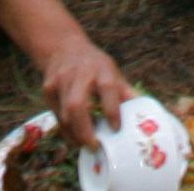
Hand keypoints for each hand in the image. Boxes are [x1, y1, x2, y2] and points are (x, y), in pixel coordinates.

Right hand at [38, 25, 133, 148]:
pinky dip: (66, 129)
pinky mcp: (48, 89)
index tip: (116, 129)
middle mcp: (79, 74)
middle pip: (77, 106)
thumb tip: (145, 115)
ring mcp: (61, 81)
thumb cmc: (94, 65)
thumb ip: (126, 93)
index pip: (107, 89)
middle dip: (85, 131)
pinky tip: (75, 135)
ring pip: (65, 114)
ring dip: (76, 134)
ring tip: (87, 144)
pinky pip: (57, 116)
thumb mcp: (113, 72)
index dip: (112, 111)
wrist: (63, 47)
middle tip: (94, 146)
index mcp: (101, 69)